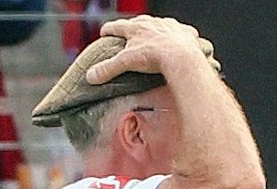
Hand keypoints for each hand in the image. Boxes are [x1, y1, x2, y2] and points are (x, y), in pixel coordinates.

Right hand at [88, 15, 219, 83]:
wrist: (182, 57)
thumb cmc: (155, 58)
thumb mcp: (126, 63)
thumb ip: (108, 69)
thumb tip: (91, 76)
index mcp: (135, 28)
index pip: (116, 27)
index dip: (109, 30)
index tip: (105, 33)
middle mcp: (152, 23)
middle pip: (139, 23)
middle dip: (134, 29)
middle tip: (131, 36)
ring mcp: (169, 27)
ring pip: (160, 25)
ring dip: (157, 30)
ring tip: (156, 39)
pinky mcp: (185, 33)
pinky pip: (183, 31)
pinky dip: (180, 36)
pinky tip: (180, 41)